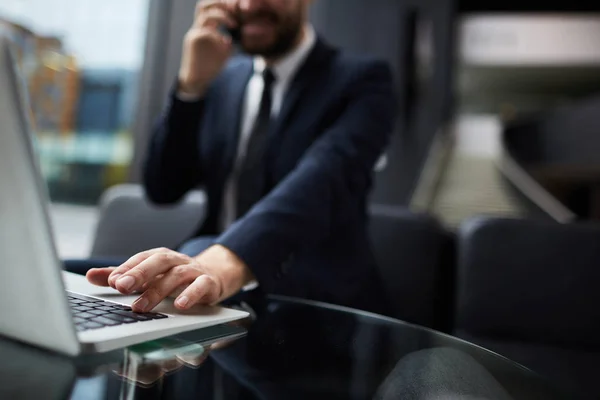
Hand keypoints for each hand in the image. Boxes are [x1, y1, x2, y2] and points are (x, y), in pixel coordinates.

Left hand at [86, 245, 253, 311]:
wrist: (213, 276)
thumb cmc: (174, 277)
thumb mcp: (149, 276)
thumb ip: (122, 276)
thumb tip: (91, 275)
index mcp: (159, 257)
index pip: (141, 259)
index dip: (126, 268)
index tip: (112, 281)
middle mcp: (176, 260)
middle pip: (158, 261)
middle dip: (139, 273)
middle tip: (121, 286)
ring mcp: (193, 271)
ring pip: (176, 275)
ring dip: (158, 290)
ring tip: (142, 306)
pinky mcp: (209, 283)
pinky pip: (201, 286)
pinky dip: (191, 294)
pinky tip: (180, 305)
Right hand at [178, 0, 236, 95]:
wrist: (197, 80)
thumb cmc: (211, 66)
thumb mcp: (224, 51)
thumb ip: (229, 41)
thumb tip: (235, 37)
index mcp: (205, 28)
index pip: (211, 8)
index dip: (223, 5)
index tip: (237, 8)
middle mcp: (198, 28)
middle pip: (203, 5)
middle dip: (219, 3)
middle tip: (234, 8)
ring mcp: (194, 33)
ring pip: (205, 16)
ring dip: (221, 16)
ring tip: (234, 24)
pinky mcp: (192, 41)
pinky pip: (206, 32)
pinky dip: (218, 35)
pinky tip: (226, 43)